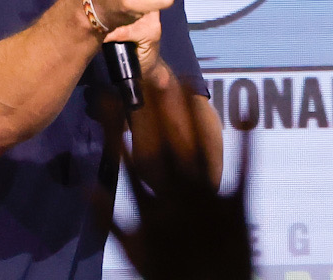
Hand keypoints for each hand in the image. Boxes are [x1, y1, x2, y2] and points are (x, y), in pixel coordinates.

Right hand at [95, 86, 250, 279]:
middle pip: (166, 145)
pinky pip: (244, 168)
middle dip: (159, 109)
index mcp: (151, 207)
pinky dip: (247, 139)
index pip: (130, 158)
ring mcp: (210, 199)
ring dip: (193, 114)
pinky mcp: (239, 204)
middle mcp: (178, 197)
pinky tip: (247, 108)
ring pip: (198, 149)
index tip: (110, 96)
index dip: (119, 126)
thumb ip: (108, 220)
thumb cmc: (169, 275)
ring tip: (187, 80)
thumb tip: (85, 187)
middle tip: (153, 73)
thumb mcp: (133, 252)